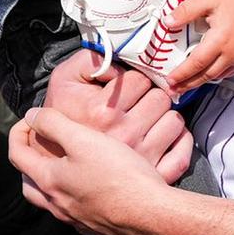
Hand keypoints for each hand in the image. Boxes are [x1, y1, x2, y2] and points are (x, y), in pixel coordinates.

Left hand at [9, 105, 190, 234]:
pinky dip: (74, 193)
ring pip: (51, 199)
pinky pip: (75, 210)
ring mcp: (77, 220)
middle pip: (29, 184)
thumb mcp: (83, 139)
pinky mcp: (98, 227)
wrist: (154, 215)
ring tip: (66, 162)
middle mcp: (58, 206)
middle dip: (29, 161)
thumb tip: (32, 115)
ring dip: (52, 179)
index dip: (19, 131)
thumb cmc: (119, 175)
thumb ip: (53, 124)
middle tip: (41, 144)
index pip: (16, 154)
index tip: (33, 118)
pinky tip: (91, 183)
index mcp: (49, 182)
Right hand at [38, 49, 192, 180]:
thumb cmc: (61, 116)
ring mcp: (140, 158)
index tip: (126, 86)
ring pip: (174, 122)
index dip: (134, 78)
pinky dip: (178, 142)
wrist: (52, 158)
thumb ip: (91, 59)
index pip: (141, 79)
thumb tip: (121, 63)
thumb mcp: (64, 77)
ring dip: (163, 117)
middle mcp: (124, 135)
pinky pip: (180, 155)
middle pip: (161, 99)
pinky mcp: (150, 175)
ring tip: (147, 119)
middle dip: (150, 95)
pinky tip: (162, 135)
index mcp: (103, 110)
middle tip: (137, 102)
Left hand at [162, 0, 233, 92]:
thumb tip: (168, 22)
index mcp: (221, 39)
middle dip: (188, 84)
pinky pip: (229, 72)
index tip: (170, 80)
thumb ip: (185, 12)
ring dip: (201, 81)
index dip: (181, 74)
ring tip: (187, 83)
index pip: (196, 63)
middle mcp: (233, 52)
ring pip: (218, 76)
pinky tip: (206, 73)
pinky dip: (215, 75)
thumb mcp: (207, 0)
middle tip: (174, 89)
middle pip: (206, 75)